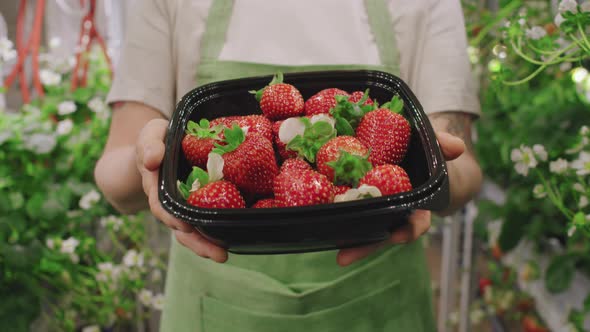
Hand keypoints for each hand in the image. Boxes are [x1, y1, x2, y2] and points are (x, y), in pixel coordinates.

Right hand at [136, 119, 227, 262]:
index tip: (185, 226)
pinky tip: (229, 240)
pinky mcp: (194, 205)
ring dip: (205, 245)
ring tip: (223, 255)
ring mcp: (180, 207)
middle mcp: (167, 202)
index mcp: (154, 185)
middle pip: (178, 227)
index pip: (161, 206)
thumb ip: (150, 144)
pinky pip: (201, 222)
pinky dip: (212, 232)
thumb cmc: (156, 139)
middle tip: (218, 254)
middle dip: (196, 242)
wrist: (160, 146)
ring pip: (190, 231)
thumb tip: (152, 160)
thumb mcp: (150, 134)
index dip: (172, 217)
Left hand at [336, 131, 465, 266]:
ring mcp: (378, 210)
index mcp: (418, 203)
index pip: (417, 221)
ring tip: (331, 251)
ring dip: (348, 240)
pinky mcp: (361, 201)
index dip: (409, 230)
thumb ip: (443, 147)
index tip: (398, 235)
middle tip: (344, 257)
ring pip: (363, 228)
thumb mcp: (435, 150)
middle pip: (381, 233)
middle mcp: (396, 212)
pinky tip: (317, 219)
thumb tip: (456, 146)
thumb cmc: (425, 157)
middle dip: (365, 247)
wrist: (415, 156)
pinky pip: (349, 210)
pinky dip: (336, 216)